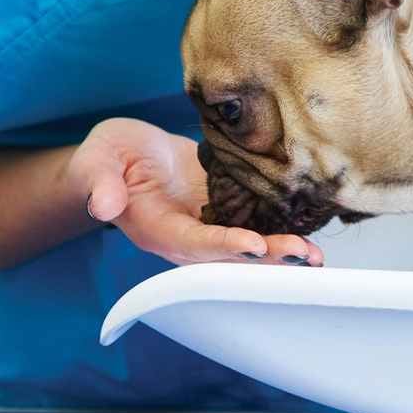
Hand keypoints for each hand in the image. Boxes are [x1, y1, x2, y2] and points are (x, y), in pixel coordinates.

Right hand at [67, 118, 324, 266]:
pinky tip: (311, 228)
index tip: (254, 247)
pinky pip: (255, 223)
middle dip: (267, 258)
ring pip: (248, 246)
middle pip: (229, 256)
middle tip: (303, 255)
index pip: (193, 244)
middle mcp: (187, 237)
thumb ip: (100, 183)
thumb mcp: (97, 163)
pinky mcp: (224, 210)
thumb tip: (103, 204)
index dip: (223, 247)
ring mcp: (208, 226)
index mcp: (157, 229)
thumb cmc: (106, 158)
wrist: (123, 155)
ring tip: (316, 256)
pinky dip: (282, 228)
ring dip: (282, 252)